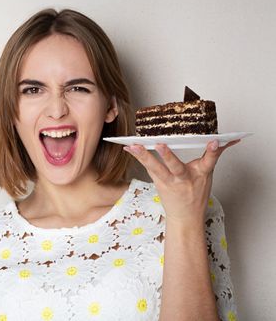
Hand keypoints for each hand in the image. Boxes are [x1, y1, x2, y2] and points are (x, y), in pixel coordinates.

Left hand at [123, 139, 240, 225]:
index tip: (214, 141)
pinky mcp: (158, 183)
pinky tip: (128, 148)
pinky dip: (138, 158)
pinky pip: (147, 168)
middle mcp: (184, 179)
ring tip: (133, 146)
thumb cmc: (196, 192)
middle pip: (176, 166)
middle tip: (160, 145)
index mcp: (200, 174)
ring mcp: (169, 182)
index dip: (212, 151)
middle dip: (168, 156)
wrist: (185, 217)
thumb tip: (228, 140)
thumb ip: (211, 156)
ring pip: (156, 169)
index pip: (209, 160)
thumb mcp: (207, 175)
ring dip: (144, 157)